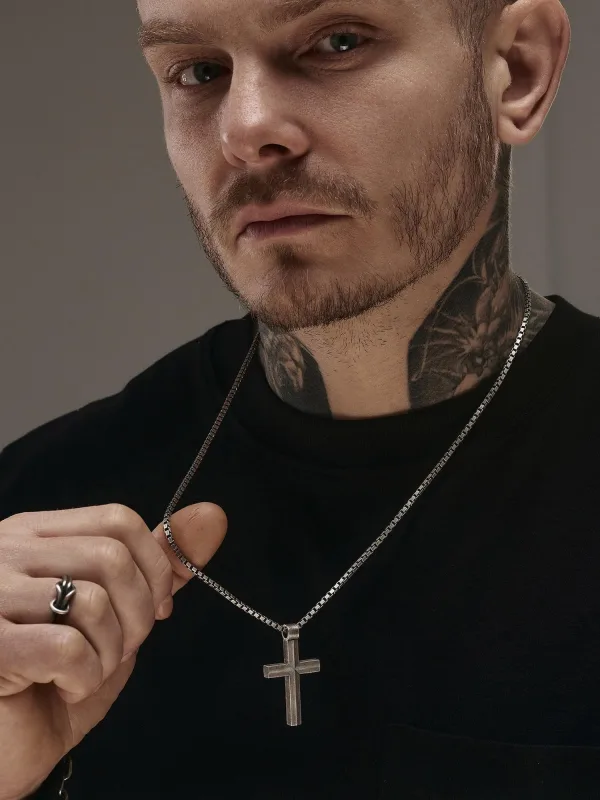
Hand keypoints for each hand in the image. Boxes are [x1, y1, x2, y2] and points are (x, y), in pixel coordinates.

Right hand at [0, 502, 226, 799]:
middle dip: (137, 615)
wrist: (4, 749)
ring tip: (85, 672)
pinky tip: (62, 688)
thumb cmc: (55, 678)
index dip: (154, 567)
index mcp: (37, 535)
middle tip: (118, 650)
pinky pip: (67, 647)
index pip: (118, 520)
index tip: (156, 608)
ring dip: (109, 652)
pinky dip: (84, 678)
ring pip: (92, 600)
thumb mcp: (115, 616)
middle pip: (112, 556)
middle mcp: (7, 552)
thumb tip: (212, 516)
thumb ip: (158, 569)